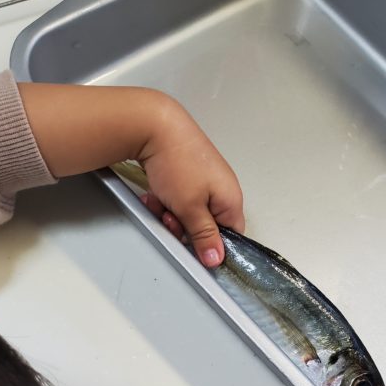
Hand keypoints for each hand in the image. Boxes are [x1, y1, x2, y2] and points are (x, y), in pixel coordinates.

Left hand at [18, 83, 243, 266]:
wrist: (154, 126)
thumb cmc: (177, 163)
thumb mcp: (191, 208)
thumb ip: (204, 236)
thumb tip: (216, 259)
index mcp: (231, 199)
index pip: (231, 236)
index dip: (212, 246)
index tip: (193, 248)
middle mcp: (222, 190)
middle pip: (207, 226)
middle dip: (184, 228)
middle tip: (170, 219)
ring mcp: (205, 180)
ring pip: (190, 213)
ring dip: (171, 214)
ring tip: (159, 203)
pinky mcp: (188, 172)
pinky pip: (180, 198)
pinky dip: (166, 200)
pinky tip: (155, 194)